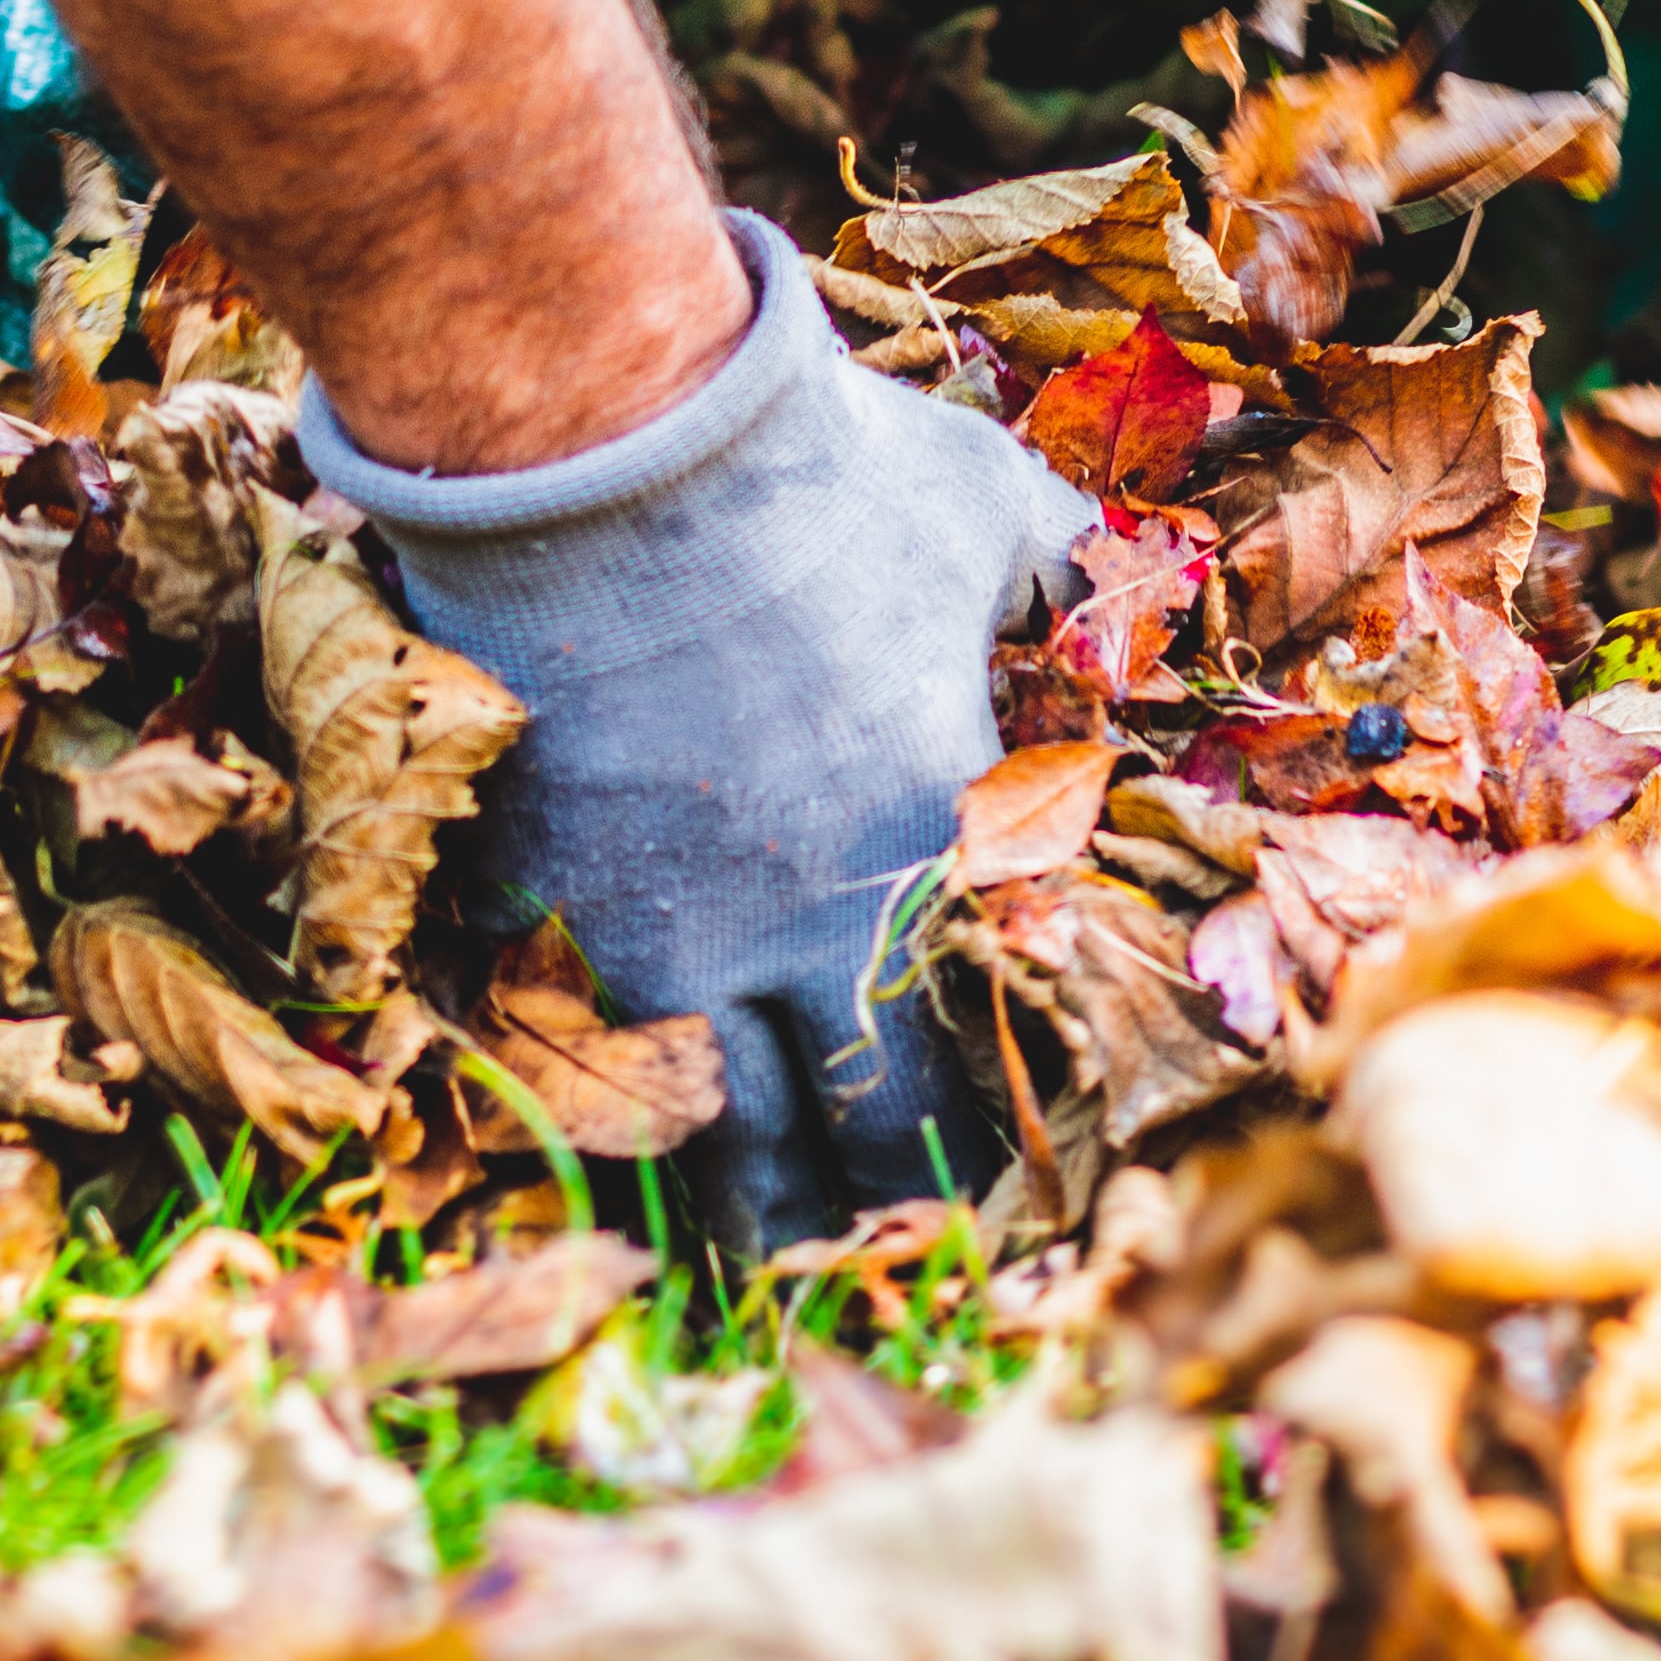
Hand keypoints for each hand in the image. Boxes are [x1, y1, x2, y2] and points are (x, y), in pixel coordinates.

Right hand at [298, 215, 1083, 1250]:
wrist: (597, 434)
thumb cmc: (819, 469)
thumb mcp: (994, 514)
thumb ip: (1069, 584)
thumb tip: (1136, 605)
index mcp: (924, 864)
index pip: (968, 1091)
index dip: (984, 1164)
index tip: (995, 1188)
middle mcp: (787, 936)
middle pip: (833, 1151)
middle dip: (863, 1208)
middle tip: (878, 1226)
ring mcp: (641, 928)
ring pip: (691, 1132)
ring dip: (729, 1183)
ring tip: (753, 1226)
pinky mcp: (524, 889)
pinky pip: (559, 1021)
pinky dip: (590, 1061)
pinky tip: (610, 1075)